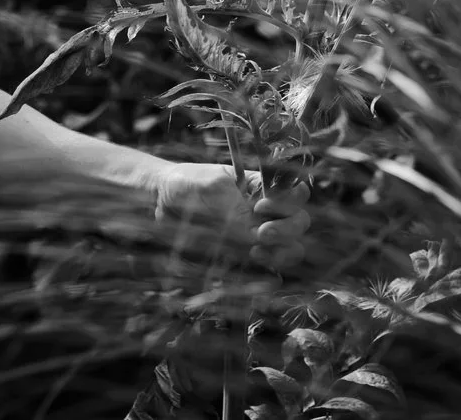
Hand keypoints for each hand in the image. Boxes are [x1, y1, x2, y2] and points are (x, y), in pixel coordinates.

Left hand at [151, 161, 312, 272]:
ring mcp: (257, 238)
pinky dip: (271, 276)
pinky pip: (268, 272)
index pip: (295, 194)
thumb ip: (233, 205)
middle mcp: (265, 214)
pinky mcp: (244, 260)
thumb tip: (251, 232)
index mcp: (262, 188)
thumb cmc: (187, 184)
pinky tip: (260, 272)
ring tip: (255, 251)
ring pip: (290, 250)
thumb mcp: (211, 186)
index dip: (289, 201)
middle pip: (299, 224)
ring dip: (282, 253)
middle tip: (261, 233)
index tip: (260, 206)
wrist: (161, 205)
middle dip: (288, 229)